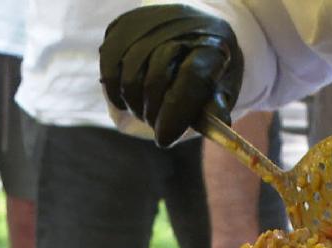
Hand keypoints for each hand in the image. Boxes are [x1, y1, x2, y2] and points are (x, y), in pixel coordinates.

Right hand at [99, 5, 242, 146]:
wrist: (191, 35)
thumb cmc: (208, 70)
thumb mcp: (222, 89)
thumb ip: (216, 106)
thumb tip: (219, 122)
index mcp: (213, 43)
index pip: (192, 76)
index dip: (176, 111)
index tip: (165, 138)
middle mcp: (180, 26)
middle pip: (155, 79)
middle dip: (154, 113)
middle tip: (159, 125)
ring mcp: (147, 24)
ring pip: (129, 77)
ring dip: (135, 105)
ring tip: (148, 110)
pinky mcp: (121, 28)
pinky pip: (110, 69)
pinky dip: (116, 93)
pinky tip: (128, 99)